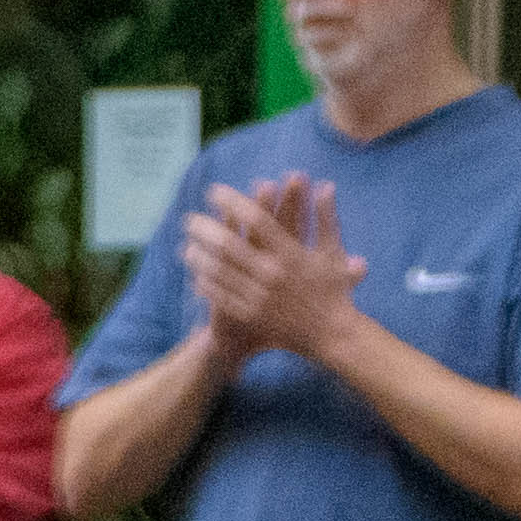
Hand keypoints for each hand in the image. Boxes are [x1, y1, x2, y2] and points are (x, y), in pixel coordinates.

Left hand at [180, 177, 361, 366]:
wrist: (333, 335)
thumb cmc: (334, 291)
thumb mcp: (333, 253)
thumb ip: (326, 218)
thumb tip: (326, 185)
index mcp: (291, 254)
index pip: (256, 220)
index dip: (233, 202)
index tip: (214, 192)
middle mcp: (272, 273)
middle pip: (229, 244)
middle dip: (205, 229)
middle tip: (189, 218)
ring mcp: (260, 296)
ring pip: (219, 271)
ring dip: (199, 256)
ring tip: (186, 245)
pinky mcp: (252, 316)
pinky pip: (222, 297)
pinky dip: (207, 285)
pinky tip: (195, 275)